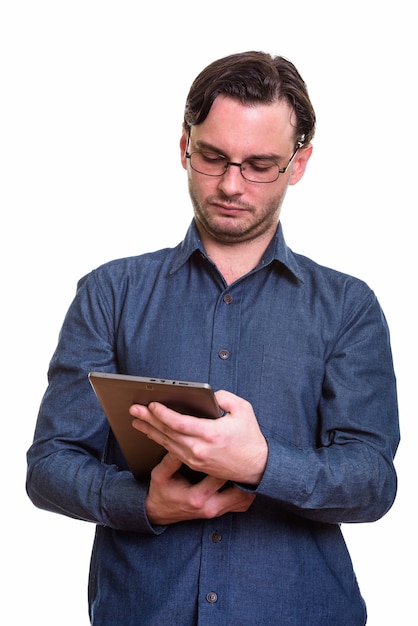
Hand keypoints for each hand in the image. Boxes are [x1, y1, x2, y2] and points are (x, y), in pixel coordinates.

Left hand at [129, 389, 267, 484]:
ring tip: (136, 421)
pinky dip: (160, 441)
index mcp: (211, 433)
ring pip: (167, 443)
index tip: (151, 404)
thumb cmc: (250, 437)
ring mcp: (196, 458)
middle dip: (148, 420)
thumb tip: (208, 395)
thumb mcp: (243, 409)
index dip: (162, 413)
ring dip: (150, 431)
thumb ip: (224, 397)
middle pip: (167, 432)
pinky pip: (173, 451)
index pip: (178, 423)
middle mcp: (200, 448)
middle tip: (134, 410)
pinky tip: (152, 434)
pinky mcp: (195, 464)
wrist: (257, 467)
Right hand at [145, 453, 255, 524]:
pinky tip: (246, 479)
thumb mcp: (160, 475)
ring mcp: (217, 512)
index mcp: (197, 497)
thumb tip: (182, 440)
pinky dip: (247, 493)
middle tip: (247, 454)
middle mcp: (210, 507)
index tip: (232, 445)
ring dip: (248, 483)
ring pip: (244, 499)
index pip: (220, 476)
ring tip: (249, 465)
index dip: (228, 460)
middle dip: (243, 472)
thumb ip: (171, 459)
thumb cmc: (161, 492)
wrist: (159, 513)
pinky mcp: (221, 513)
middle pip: (239, 489)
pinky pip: (242, 505)